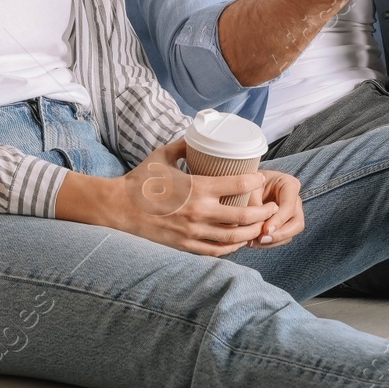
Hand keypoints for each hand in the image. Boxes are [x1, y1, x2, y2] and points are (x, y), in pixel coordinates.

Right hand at [57, 138, 276, 255]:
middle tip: (271, 207)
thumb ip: (184, 145)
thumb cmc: (139, 180)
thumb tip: (200, 136)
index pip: (238, 185)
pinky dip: (232, 248)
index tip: (261, 178)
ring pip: (234, 238)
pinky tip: (239, 242)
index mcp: (197, 187)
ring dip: (252, 232)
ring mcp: (193, 232)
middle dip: (264, 213)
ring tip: (261, 226)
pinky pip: (216, 251)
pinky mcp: (185, 246)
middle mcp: (199, 212)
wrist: (117, 207)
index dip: (256, 182)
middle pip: (244, 216)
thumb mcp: (162, 155)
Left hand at [253, 170, 304, 247]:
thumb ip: (254, 205)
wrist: (247, 185)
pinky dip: (269, 243)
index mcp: (289, 184)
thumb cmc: (249, 183)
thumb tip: (257, 227)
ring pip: (291, 233)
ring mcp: (292, 213)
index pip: (289, 205)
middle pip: (297, 222)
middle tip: (261, 239)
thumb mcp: (249, 189)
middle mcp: (294, 200)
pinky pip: (282, 238)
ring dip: (273, 241)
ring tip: (253, 242)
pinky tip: (254, 242)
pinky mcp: (285, 224)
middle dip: (280, 234)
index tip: (265, 230)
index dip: (279, 220)